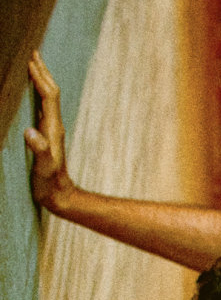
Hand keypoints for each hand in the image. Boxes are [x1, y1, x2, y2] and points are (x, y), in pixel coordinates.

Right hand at [24, 51, 75, 211]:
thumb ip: (39, 150)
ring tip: (33, 66)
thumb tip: (30, 131)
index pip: (48, 96)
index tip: (31, 60)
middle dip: (43, 72)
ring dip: (41, 80)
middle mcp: (54, 127)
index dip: (40, 78)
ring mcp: (51, 131)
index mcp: (53, 129)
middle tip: (34, 52)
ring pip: (48, 99)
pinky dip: (37, 94)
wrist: (60, 197)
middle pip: (51, 93)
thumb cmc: (50, 185)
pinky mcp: (47, 137)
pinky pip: (43, 108)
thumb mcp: (43, 168)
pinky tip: (33, 93)